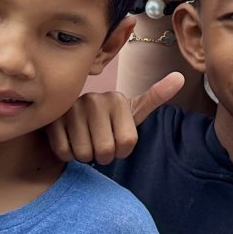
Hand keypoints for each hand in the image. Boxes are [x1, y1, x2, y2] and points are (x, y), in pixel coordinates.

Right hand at [45, 72, 184, 164]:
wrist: (69, 117)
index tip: (116, 138)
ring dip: (85, 156)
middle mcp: (94, 99)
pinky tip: (69, 141)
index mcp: (118, 99)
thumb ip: (155, 97)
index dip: (122, 151)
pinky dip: (68, 156)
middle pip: (105, 151)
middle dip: (103, 156)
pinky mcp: (51, 120)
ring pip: (84, 154)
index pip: (127, 144)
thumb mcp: (132, 110)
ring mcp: (70, 109)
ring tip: (84, 141)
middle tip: (98, 144)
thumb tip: (180, 77)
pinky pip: (64, 152)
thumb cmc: (107, 119)